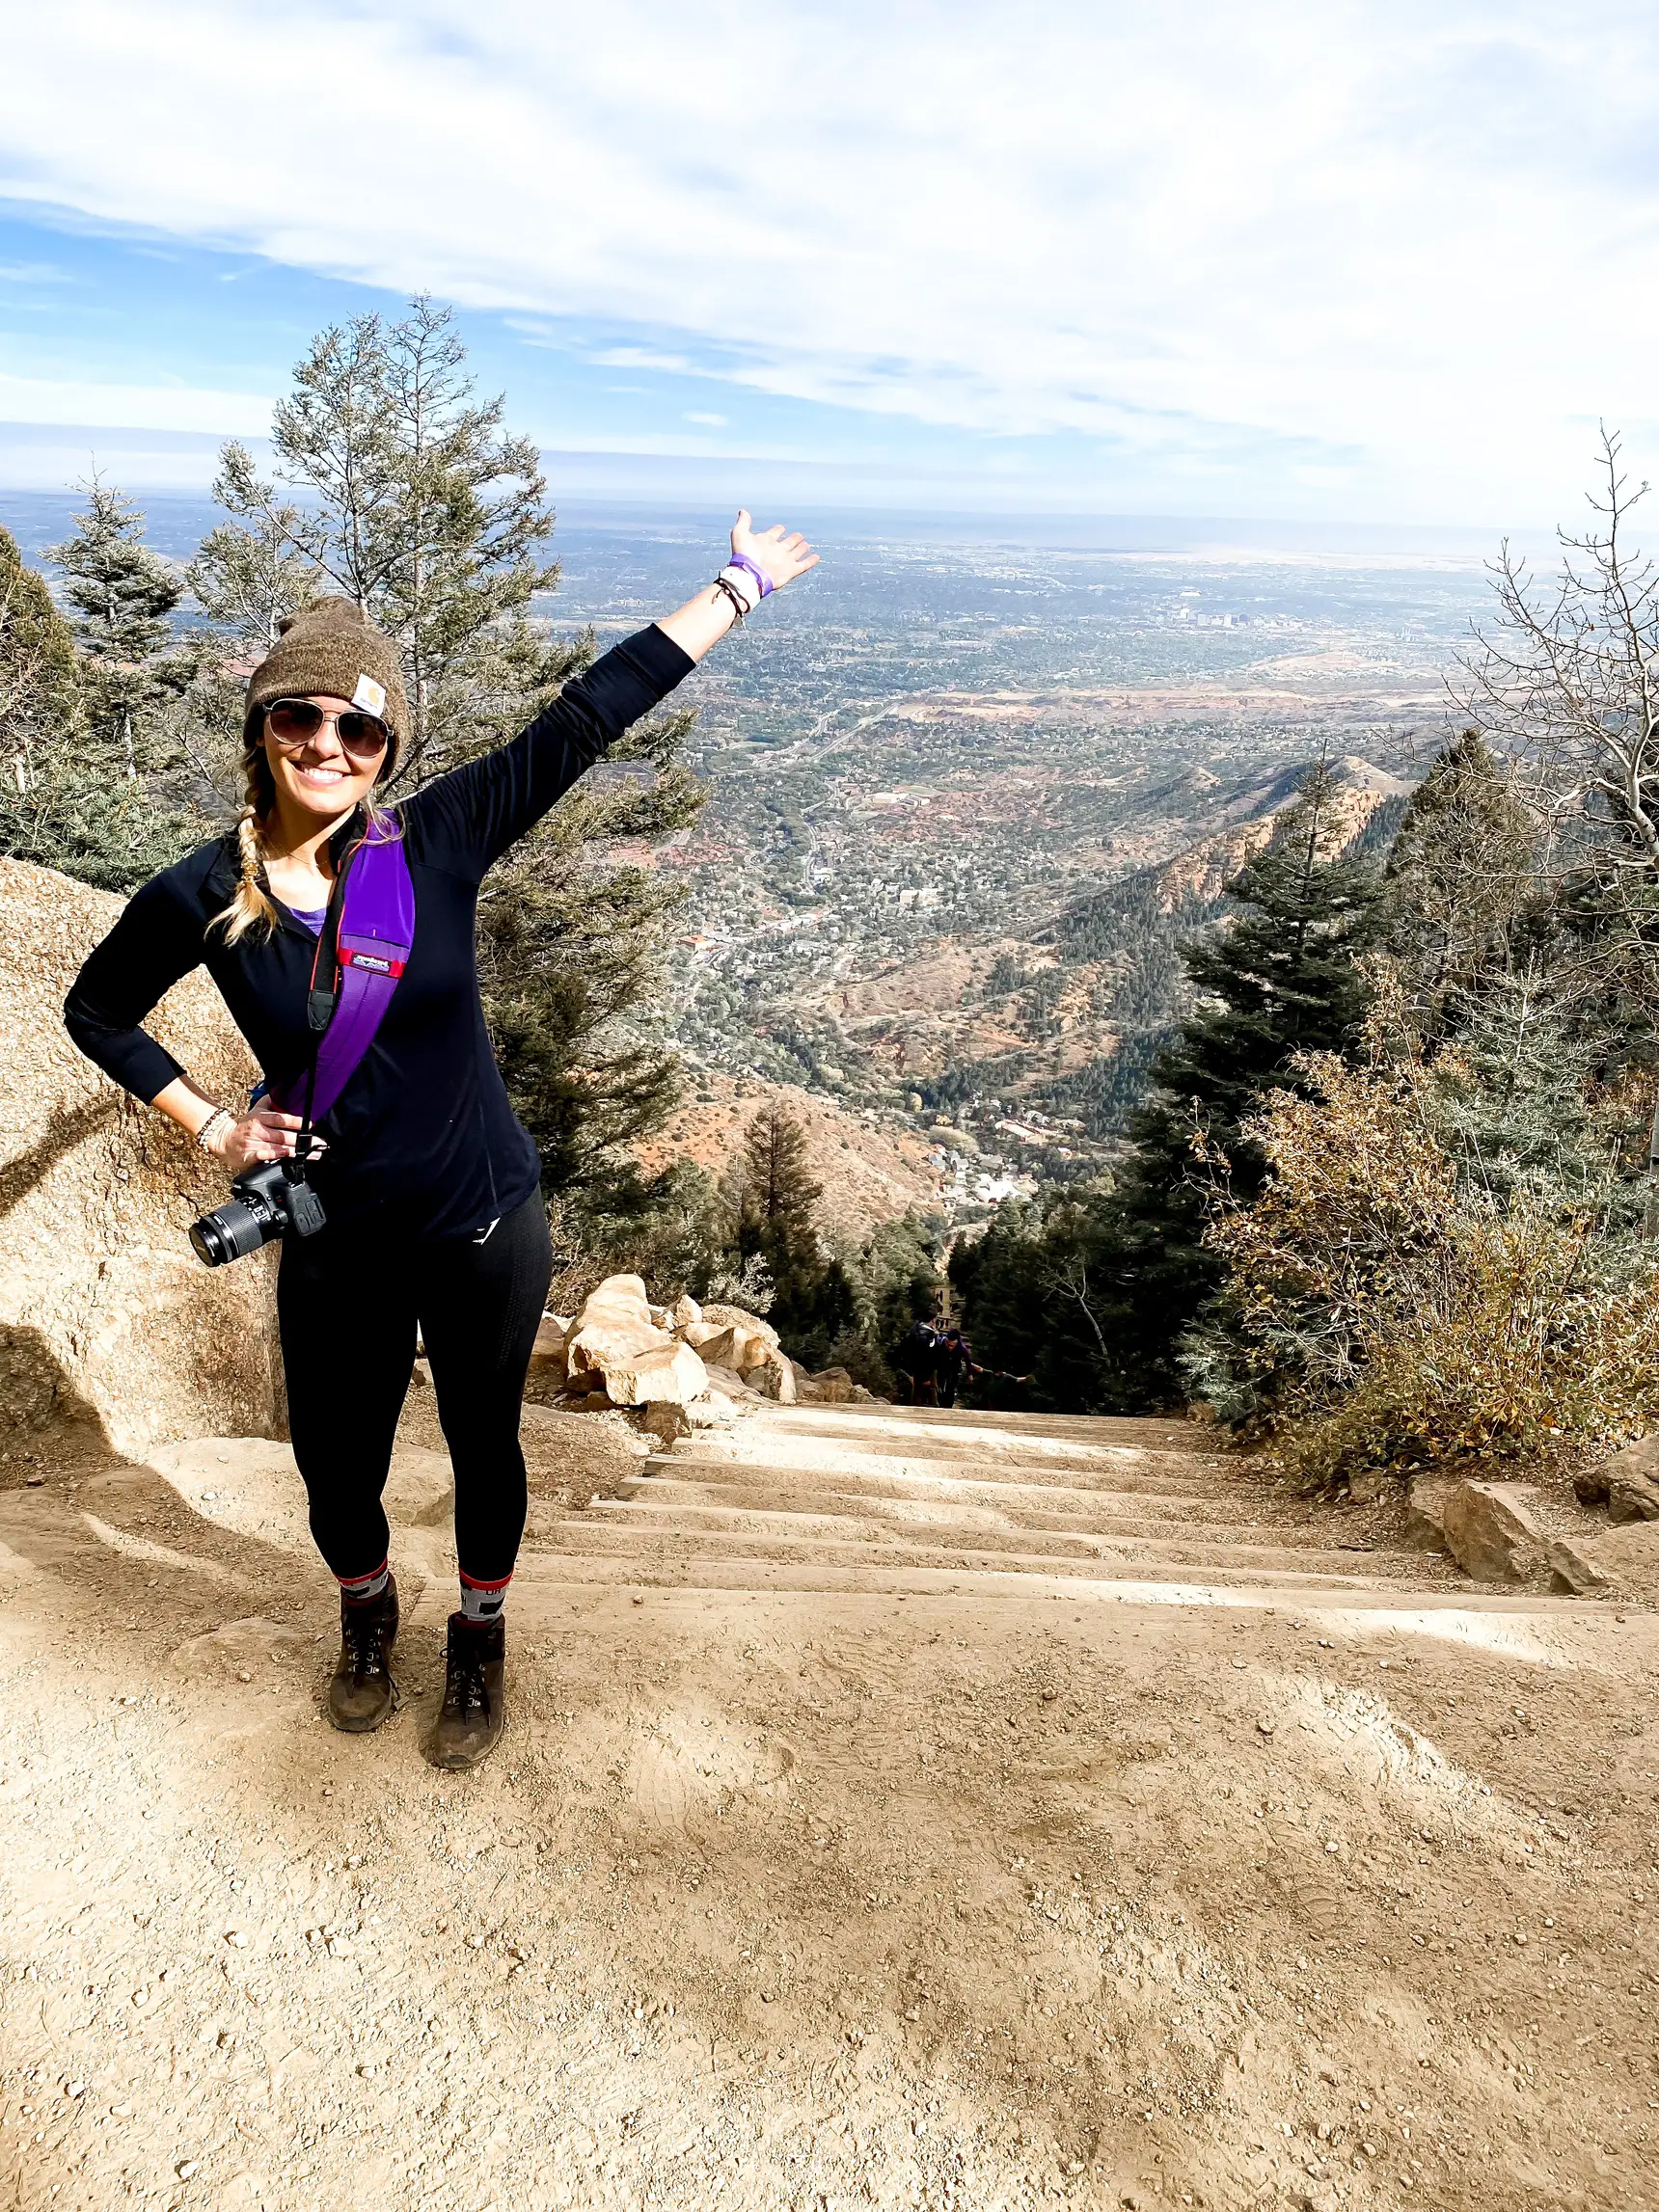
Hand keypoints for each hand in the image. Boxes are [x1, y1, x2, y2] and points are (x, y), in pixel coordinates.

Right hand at [209, 1099, 325, 1175]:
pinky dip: (277, 1158)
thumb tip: (287, 1092)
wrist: (224, 1140)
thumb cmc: (246, 1124)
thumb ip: (272, 1102)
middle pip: (283, 1136)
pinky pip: (265, 1158)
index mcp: (260, 1117)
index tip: (312, 1125)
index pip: (280, 1118)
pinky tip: (290, 1160)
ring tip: (314, 1154)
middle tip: (320, 1142)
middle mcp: (257, 1130)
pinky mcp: (249, 1157)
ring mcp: (253, 1144)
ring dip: (298, 1152)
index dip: (296, 1122)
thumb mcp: (257, 1109)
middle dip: (303, 1140)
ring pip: (279, 1149)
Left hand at [731, 510, 818, 592]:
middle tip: (798, 536)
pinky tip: (817, 557)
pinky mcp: (791, 570)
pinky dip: (811, 561)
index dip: (778, 530)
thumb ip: (743, 522)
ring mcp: (784, 560)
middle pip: (788, 543)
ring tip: (806, 545)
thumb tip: (743, 511)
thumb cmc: (744, 554)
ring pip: (797, 552)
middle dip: (793, 539)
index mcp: (766, 541)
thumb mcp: (740, 533)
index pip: (775, 533)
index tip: (781, 528)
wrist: (749, 574)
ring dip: (801, 548)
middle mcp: (776, 551)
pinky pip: (804, 565)